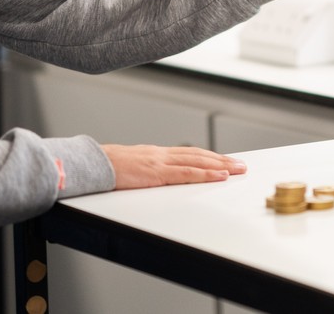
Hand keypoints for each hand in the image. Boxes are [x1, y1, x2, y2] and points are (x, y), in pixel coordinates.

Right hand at [102, 143, 246, 188]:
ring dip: (221, 166)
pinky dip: (206, 174)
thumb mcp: (130, 168)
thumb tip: (154, 178)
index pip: (189, 154)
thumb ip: (145, 172)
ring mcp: (160, 162)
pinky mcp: (157, 172)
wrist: (92, 163)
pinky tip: (220, 176)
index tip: (225, 161)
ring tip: (237, 169)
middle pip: (199, 156)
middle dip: (222, 160)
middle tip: (241, 165)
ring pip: (198, 162)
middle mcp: (162, 154)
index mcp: (156, 154)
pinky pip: (186, 173)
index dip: (209, 157)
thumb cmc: (106, 168)